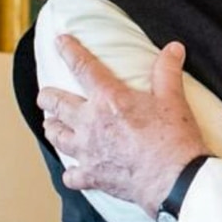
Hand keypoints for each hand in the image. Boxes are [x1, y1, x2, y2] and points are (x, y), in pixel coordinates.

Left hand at [37, 35, 210, 215]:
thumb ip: (168, 70)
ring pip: (56, 136)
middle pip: (55, 104)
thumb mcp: (173, 98)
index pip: (83, 67)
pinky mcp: (92, 176)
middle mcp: (90, 123)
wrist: (175, 179)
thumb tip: (174, 48)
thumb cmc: (174, 138)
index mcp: (109, 100)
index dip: (70, 51)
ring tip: (53, 124)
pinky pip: (71, 174)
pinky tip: (74, 169)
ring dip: (53, 128)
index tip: (60, 41)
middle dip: (47, 97)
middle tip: (46, 95)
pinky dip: (71, 171)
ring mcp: (88, 151)